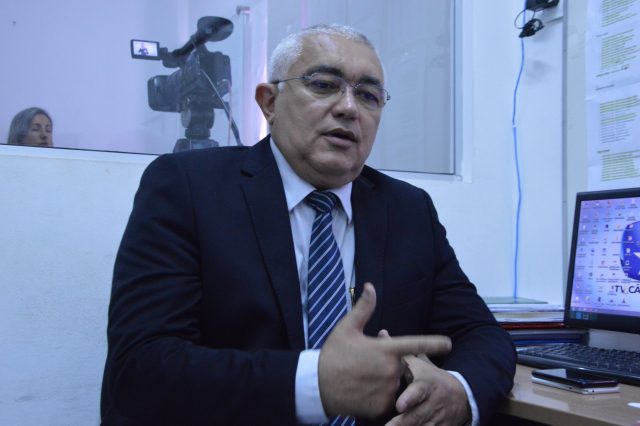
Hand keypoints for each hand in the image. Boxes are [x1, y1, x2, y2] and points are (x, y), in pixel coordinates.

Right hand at [318, 283, 451, 418]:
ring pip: (396, 384)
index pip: (415, 344)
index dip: (434, 343)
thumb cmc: (332, 354)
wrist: (317, 385)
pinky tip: (365, 392)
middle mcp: (390, 370)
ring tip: (365, 379)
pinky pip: (389, 401)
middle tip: (369, 363)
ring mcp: (387, 389)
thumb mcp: (346, 328)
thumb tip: (370, 286)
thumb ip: (364, 308)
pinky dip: (381, 397)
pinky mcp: (381, 406)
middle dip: (391, 364)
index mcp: (385, 349)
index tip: (448, 343)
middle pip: (402, 365)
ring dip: (387, 381)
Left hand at [379, 330, 470, 425]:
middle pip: (417, 415)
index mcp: (425, 385)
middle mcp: (431, 402)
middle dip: (403, 422)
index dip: (409, 398)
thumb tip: (382, 333)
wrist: (462, 395)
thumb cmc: (431, 377)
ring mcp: (436, 418)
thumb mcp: (419, 363)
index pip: (418, 392)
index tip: (399, 405)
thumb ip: (401, 352)